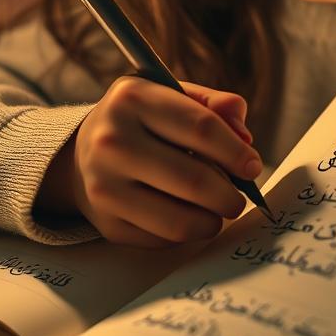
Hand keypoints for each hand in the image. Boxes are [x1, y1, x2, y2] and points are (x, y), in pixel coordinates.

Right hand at [40, 77, 259, 246]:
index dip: (236, 151)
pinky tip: (189, 216)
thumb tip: (244, 138)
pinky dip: (187, 232)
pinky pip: (164, 240)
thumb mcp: (172, 95)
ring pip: (180, 220)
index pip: (201, 128)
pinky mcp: (106, 223)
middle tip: (239, 197)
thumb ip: (214, 105)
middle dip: (230, 195)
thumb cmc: (142, 121)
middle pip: (193, 180)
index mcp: (133, 99)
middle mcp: (111, 141)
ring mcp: (104, 186)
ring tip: (219, 210)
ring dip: (213, 220)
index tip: (253, 166)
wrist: (82, 153)